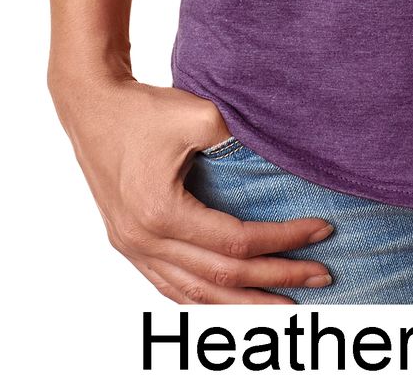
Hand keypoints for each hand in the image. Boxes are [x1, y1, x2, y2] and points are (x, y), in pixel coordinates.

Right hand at [49, 70, 333, 303]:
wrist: (91, 107)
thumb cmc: (142, 108)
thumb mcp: (197, 114)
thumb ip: (237, 140)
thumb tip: (280, 160)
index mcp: (161, 212)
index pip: (236, 240)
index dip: (284, 239)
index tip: (321, 230)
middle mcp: (144, 240)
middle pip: (222, 275)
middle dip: (277, 278)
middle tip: (322, 275)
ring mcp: (133, 249)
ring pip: (196, 293)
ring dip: (244, 303)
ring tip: (286, 305)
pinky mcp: (129, 246)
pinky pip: (172, 287)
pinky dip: (207, 299)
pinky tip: (233, 302)